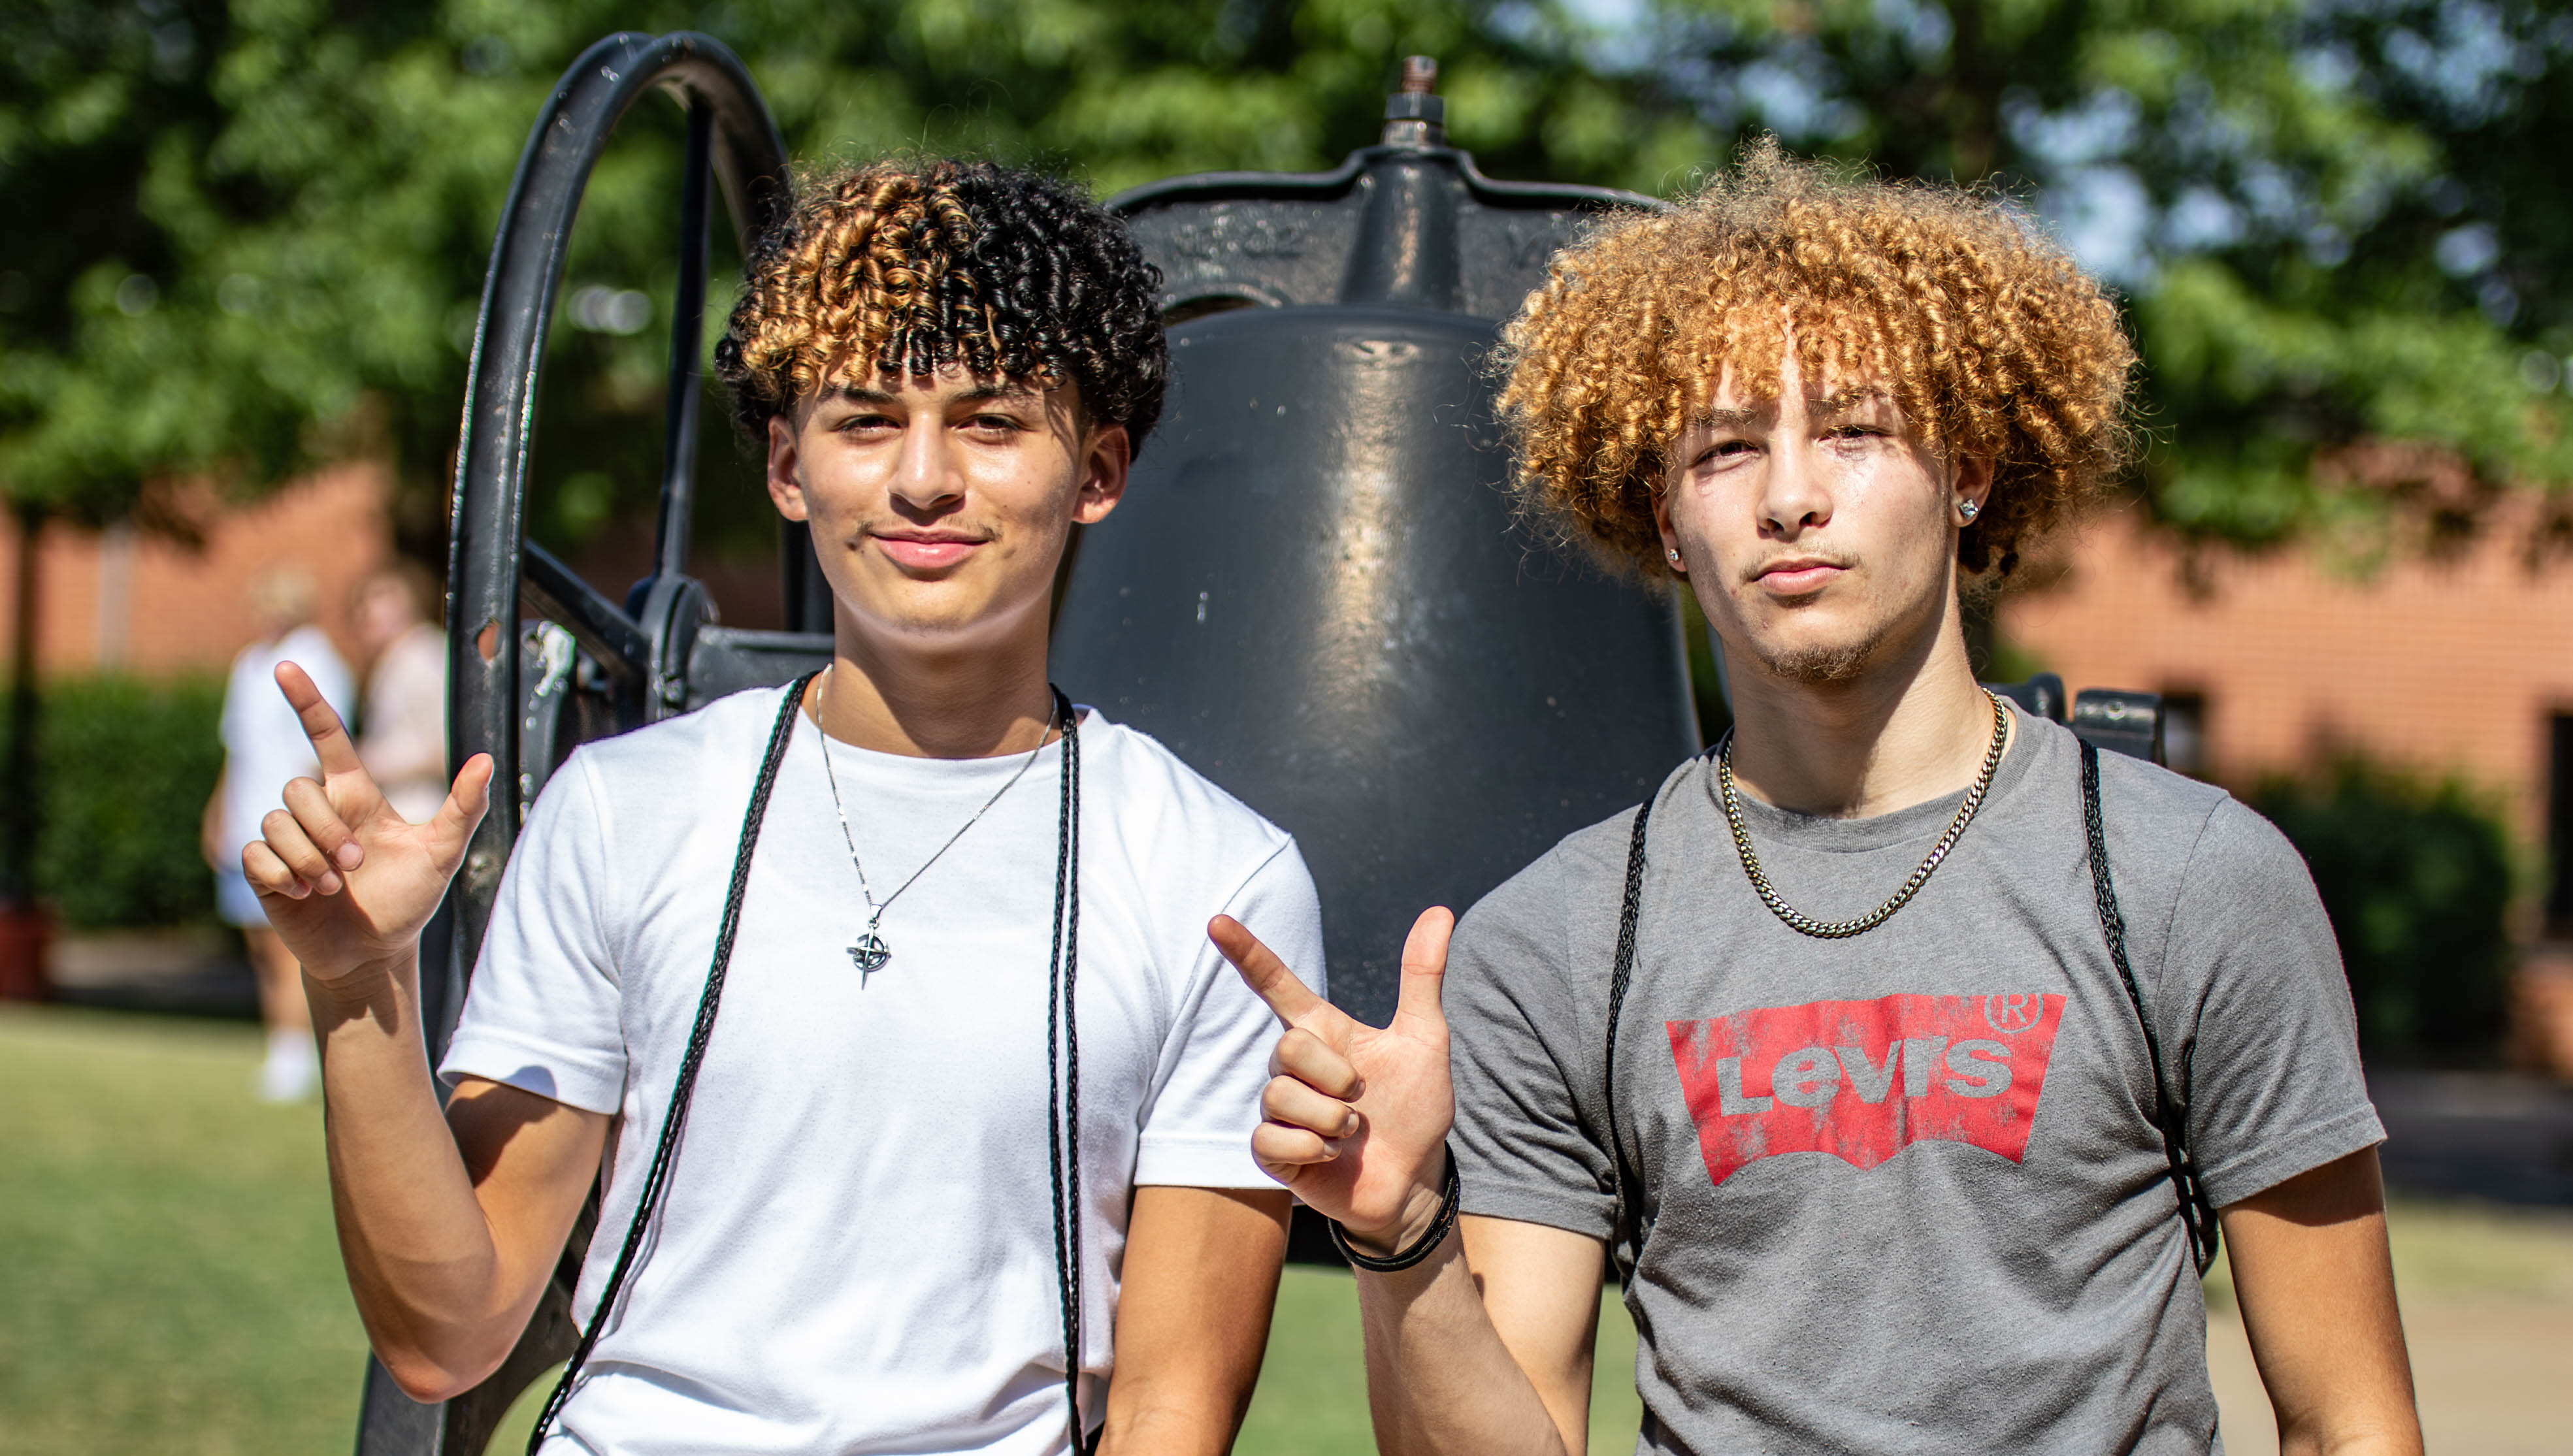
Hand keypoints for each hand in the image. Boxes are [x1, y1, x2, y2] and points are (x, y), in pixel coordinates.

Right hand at [240, 661, 492, 988]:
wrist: (375, 952)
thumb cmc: (409, 898)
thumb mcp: (443, 853)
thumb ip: (463, 808)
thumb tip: (485, 760)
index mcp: (355, 795)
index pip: (326, 735)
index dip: (307, 701)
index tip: (285, 665)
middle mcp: (317, 811)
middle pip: (296, 788)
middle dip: (327, 831)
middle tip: (355, 868)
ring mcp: (288, 840)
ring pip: (276, 822)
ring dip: (309, 859)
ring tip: (334, 888)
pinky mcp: (266, 871)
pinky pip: (256, 855)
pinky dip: (283, 875)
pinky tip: (304, 896)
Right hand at [1210, 907, 1455, 1256]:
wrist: (1415, 1178)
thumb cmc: (1417, 1108)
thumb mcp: (1426, 1039)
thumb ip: (1422, 976)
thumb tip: (1440, 911)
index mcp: (1324, 1031)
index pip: (1275, 984)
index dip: (1246, 953)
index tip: (1217, 921)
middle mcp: (1294, 1066)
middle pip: (1286, 1046)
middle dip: (1335, 1075)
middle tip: (1361, 1098)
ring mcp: (1280, 1109)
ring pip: (1279, 1095)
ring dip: (1330, 1117)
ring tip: (1351, 1132)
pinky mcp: (1273, 1150)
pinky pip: (1270, 1138)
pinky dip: (1311, 1148)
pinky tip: (1330, 1156)